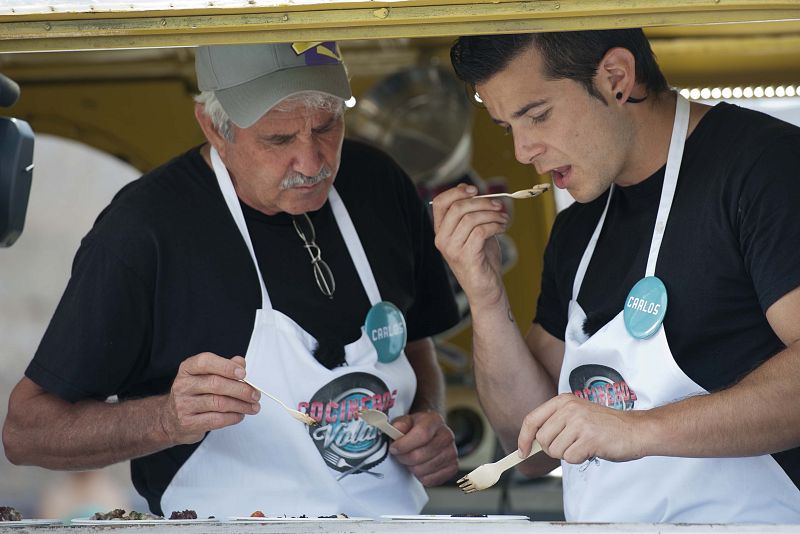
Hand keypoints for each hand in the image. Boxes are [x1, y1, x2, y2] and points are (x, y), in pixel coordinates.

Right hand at [161, 353, 259, 444]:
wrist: (171, 419)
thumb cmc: (195, 394)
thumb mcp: (206, 376)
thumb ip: (224, 367)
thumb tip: (241, 362)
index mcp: (188, 369)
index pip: (205, 362)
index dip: (226, 366)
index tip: (243, 373)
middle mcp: (183, 385)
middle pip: (216, 384)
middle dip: (241, 389)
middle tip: (256, 394)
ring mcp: (183, 405)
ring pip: (219, 403)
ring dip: (241, 405)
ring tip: (253, 407)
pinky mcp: (188, 423)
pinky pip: (216, 420)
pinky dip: (233, 417)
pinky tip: (240, 415)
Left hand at [389, 411, 457, 485]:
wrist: (430, 435)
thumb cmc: (415, 429)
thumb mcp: (405, 421)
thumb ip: (399, 424)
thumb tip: (396, 429)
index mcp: (434, 420)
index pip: (422, 434)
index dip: (404, 444)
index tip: (394, 448)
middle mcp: (446, 436)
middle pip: (420, 455)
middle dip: (404, 457)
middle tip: (400, 455)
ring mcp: (452, 453)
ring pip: (423, 469)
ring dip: (412, 467)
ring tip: (411, 459)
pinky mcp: (452, 468)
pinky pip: (430, 480)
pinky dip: (420, 476)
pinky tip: (420, 466)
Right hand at [430, 184, 508, 306]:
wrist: (486, 289)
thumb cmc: (481, 259)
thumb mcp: (474, 231)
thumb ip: (470, 212)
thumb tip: (470, 190)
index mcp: (441, 231)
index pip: (440, 202)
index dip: (457, 191)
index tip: (476, 190)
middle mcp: (442, 239)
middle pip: (457, 207)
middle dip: (482, 202)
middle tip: (498, 205)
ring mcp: (452, 249)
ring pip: (470, 218)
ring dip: (492, 214)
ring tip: (503, 219)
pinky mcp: (466, 257)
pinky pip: (480, 231)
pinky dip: (494, 225)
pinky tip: (502, 228)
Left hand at [518, 393, 645, 463]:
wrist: (636, 430)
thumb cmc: (606, 426)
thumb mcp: (577, 414)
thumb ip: (555, 423)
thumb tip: (531, 442)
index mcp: (563, 401)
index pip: (532, 419)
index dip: (523, 438)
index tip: (522, 451)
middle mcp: (569, 408)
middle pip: (542, 439)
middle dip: (553, 449)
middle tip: (571, 445)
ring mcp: (579, 422)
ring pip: (555, 450)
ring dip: (568, 454)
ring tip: (584, 445)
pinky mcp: (589, 438)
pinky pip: (570, 458)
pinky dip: (579, 459)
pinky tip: (591, 449)